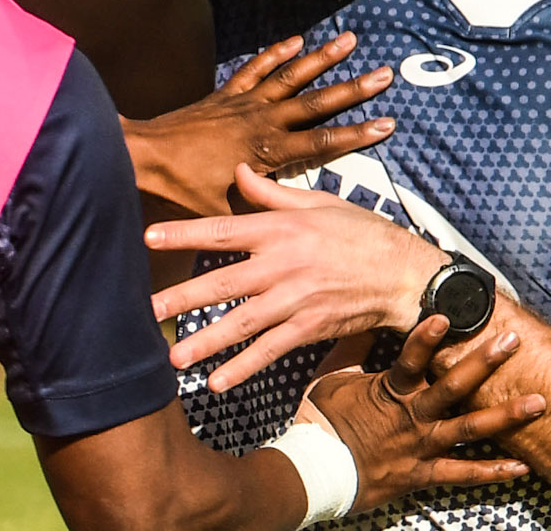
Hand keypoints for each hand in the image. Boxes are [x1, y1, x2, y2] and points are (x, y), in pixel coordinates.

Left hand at [122, 32, 393, 218]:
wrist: (143, 158)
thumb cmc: (182, 190)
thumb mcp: (227, 212)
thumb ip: (259, 210)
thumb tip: (285, 225)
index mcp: (267, 152)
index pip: (321, 143)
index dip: (356, 134)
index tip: (388, 123)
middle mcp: (262, 121)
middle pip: (316, 102)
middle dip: (353, 88)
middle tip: (384, 73)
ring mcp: (245, 103)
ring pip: (291, 76)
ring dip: (322, 58)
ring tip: (350, 40)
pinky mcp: (227, 95)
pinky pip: (256, 69)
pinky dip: (276, 54)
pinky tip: (296, 40)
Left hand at [146, 165, 451, 387]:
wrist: (403, 272)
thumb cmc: (359, 232)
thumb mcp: (318, 202)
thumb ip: (272, 192)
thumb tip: (238, 169)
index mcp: (280, 229)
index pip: (222, 230)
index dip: (184, 233)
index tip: (147, 237)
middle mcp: (283, 265)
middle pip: (223, 283)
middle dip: (182, 298)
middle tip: (147, 311)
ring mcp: (296, 299)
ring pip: (242, 323)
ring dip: (205, 342)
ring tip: (173, 358)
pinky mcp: (310, 327)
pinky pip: (270, 350)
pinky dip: (244, 368)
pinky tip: (217, 382)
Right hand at [306, 317, 543, 513]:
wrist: (315, 471)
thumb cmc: (322, 421)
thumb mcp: (331, 377)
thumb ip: (352, 346)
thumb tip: (364, 315)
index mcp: (389, 390)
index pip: (411, 358)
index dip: (427, 337)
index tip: (447, 315)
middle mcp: (411, 416)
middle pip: (453, 387)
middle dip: (485, 363)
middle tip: (512, 342)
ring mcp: (421, 446)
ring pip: (469, 429)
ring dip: (505, 416)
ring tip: (538, 402)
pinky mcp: (423, 474)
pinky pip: (463, 474)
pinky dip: (493, 471)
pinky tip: (521, 466)